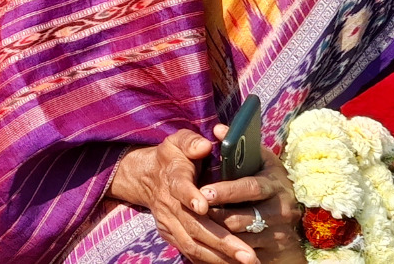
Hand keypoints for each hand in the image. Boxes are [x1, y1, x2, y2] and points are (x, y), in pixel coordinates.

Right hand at [110, 131, 257, 263]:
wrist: (145, 176)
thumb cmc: (171, 157)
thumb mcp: (178, 141)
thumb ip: (191, 142)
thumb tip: (205, 145)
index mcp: (172, 177)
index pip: (179, 187)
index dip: (190, 196)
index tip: (203, 206)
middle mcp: (168, 204)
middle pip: (194, 226)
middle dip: (222, 241)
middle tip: (248, 254)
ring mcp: (168, 223)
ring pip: (193, 244)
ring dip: (220, 256)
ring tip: (248, 261)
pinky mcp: (170, 235)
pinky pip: (190, 252)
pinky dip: (211, 260)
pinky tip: (232, 263)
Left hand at [204, 125, 304, 263]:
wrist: (293, 219)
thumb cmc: (268, 183)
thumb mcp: (260, 160)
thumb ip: (238, 145)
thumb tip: (217, 130)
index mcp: (276, 184)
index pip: (251, 188)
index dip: (227, 191)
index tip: (204, 192)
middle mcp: (282, 210)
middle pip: (244, 217)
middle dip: (217, 215)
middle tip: (196, 212)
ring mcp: (280, 234)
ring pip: (243, 237)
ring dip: (219, 232)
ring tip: (199, 224)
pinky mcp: (275, 252)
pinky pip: (247, 253)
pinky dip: (227, 248)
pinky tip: (211, 241)